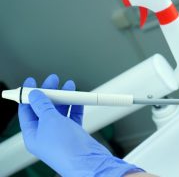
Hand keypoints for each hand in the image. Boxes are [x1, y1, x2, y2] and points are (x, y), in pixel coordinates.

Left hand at [18, 74, 141, 175]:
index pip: (27, 110)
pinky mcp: (74, 133)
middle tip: (53, 80)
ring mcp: (61, 134)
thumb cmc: (65, 149)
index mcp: (32, 134)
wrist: (88, 161)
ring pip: (60, 111)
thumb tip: (35, 95)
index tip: (32, 82)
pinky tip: (77, 98)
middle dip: (49, 93)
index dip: (28, 95)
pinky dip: (75, 106)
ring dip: (64, 98)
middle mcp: (46, 134)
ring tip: (68, 86)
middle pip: (44, 108)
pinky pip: (73, 116)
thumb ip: (43, 105)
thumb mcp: (49, 120)